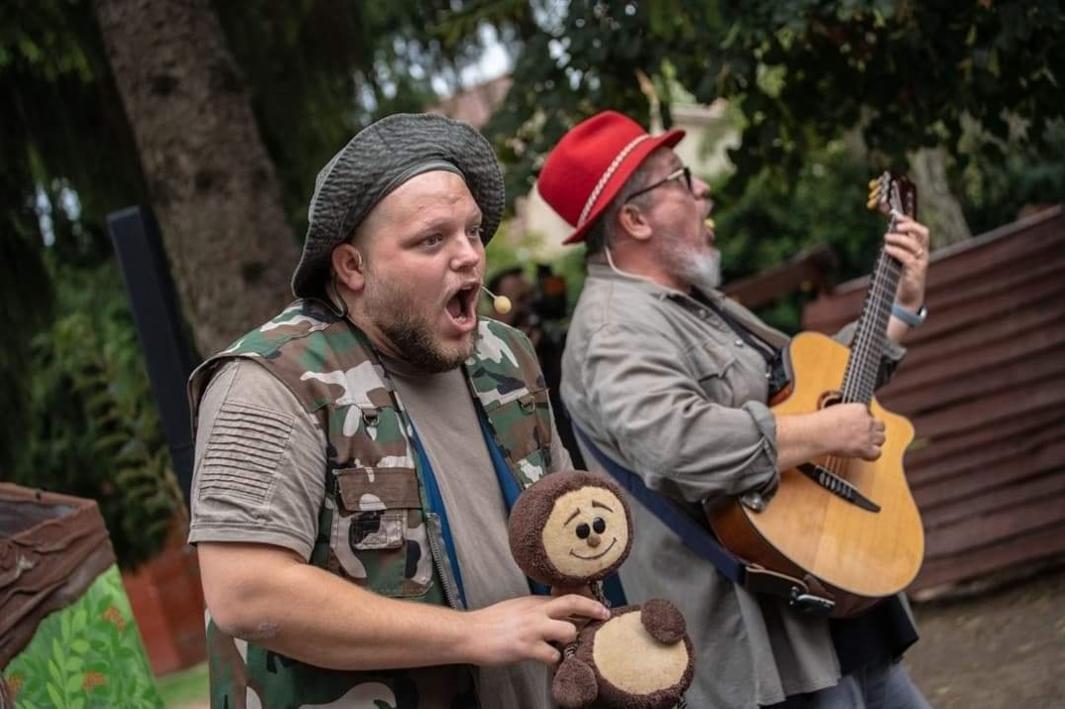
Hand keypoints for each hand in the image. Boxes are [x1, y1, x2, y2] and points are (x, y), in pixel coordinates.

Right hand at [463, 594, 609, 666]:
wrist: (469, 633)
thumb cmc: (491, 623)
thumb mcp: (517, 608)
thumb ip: (536, 610)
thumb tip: (554, 615)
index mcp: (534, 602)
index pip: (566, 597)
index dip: (585, 602)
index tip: (599, 607)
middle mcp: (536, 612)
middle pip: (572, 603)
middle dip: (593, 610)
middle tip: (605, 616)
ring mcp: (532, 629)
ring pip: (567, 630)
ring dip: (571, 641)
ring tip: (567, 648)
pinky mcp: (525, 647)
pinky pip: (552, 655)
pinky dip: (554, 660)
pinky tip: (549, 661)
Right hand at [819, 403, 884, 460]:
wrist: (818, 433)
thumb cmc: (821, 422)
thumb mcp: (834, 410)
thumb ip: (845, 413)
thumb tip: (843, 418)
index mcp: (859, 408)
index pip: (869, 413)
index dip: (863, 420)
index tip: (857, 425)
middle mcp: (866, 421)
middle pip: (880, 425)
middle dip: (873, 430)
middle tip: (864, 435)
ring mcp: (867, 435)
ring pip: (882, 438)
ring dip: (874, 442)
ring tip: (864, 445)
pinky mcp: (865, 448)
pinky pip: (877, 453)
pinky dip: (871, 455)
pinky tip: (863, 455)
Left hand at [884, 214, 929, 310]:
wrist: (906, 299)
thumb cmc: (900, 278)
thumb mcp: (899, 260)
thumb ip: (896, 248)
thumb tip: (886, 234)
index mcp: (920, 249)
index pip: (920, 230)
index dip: (909, 221)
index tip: (897, 216)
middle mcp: (923, 254)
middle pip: (923, 233)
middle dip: (910, 226)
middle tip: (895, 226)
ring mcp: (920, 262)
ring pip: (914, 244)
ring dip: (899, 239)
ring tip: (886, 238)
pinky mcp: (915, 272)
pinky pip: (907, 258)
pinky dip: (896, 251)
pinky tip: (887, 249)